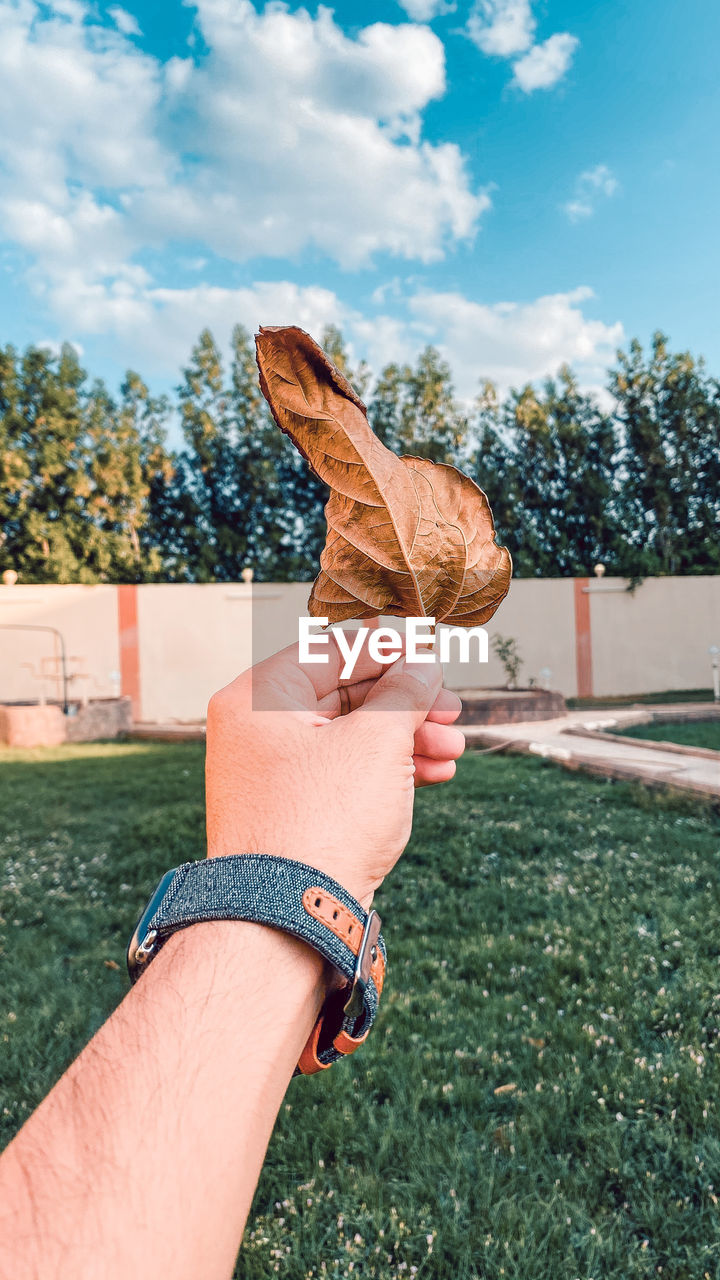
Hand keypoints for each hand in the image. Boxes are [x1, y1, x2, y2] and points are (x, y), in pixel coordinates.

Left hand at [205, 636, 464, 905]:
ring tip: (453, 752)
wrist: (288, 919)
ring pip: (350, 738)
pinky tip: (434, 775)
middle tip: (453, 712)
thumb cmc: (323, 820)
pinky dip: (388, 772)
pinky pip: (343, 775)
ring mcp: (273, 776)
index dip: (390, 652)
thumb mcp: (375, 742)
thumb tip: (422, 665)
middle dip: (406, 704)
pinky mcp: (293, 813)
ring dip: (407, 740)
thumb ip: (404, 693)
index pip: (331, 652)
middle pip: (344, 695)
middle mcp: (256, 732)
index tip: (434, 658)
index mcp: (257, 698)